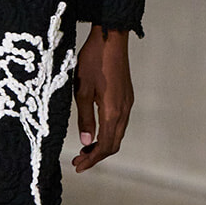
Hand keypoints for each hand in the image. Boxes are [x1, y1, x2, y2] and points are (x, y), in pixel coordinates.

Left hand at [71, 27, 132, 171]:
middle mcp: (124, 110)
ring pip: (117, 134)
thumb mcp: (82, 90)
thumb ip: (84, 117)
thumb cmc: (93, 61)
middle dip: (96, 156)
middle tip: (78, 161)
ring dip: (102, 144)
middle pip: (114, 143)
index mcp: (113, 111)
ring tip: (84, 149)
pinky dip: (108, 133)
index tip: (78, 166)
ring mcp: (127, 103)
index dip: (92, 159)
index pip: (106, 145)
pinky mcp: (126, 96)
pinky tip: (95, 131)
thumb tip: (86, 142)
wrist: (110, 38)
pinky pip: (119, 123)